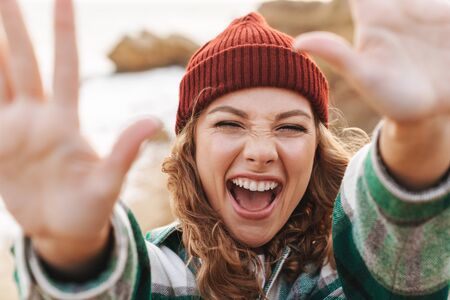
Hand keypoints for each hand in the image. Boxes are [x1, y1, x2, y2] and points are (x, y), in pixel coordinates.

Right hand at [0, 0, 159, 267]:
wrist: (63, 232)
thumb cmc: (90, 209)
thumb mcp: (108, 183)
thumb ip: (124, 151)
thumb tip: (153, 120)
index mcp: (65, 122)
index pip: (64, 66)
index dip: (63, 32)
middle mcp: (39, 119)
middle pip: (24, 64)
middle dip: (13, 28)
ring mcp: (15, 131)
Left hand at [294, 0, 449, 122]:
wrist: (432, 111)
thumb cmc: (394, 99)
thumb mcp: (366, 77)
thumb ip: (337, 55)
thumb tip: (296, 43)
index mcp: (375, 15)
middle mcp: (399, 5)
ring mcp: (425, 8)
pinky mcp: (447, 16)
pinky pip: (441, 2)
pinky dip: (437, 1)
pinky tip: (432, 6)